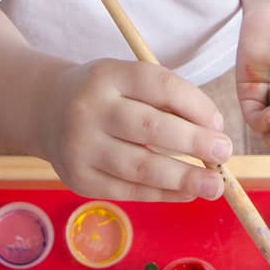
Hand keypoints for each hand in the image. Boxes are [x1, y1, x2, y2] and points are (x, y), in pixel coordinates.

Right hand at [40, 57, 232, 201]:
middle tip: (224, 152)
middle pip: (150, 127)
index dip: (195, 104)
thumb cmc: (104, 95)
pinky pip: (128, 191)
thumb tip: (212, 132)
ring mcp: (81, 147)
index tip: (218, 123)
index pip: (159, 85)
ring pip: (140, 167)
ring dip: (184, 178)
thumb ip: (164, 99)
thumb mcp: (126, 79)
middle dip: (194, 143)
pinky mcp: (79, 179)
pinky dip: (163, 195)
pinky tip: (186, 193)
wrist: (45, 111)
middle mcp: (90, 109)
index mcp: (107, 75)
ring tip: (215, 185)